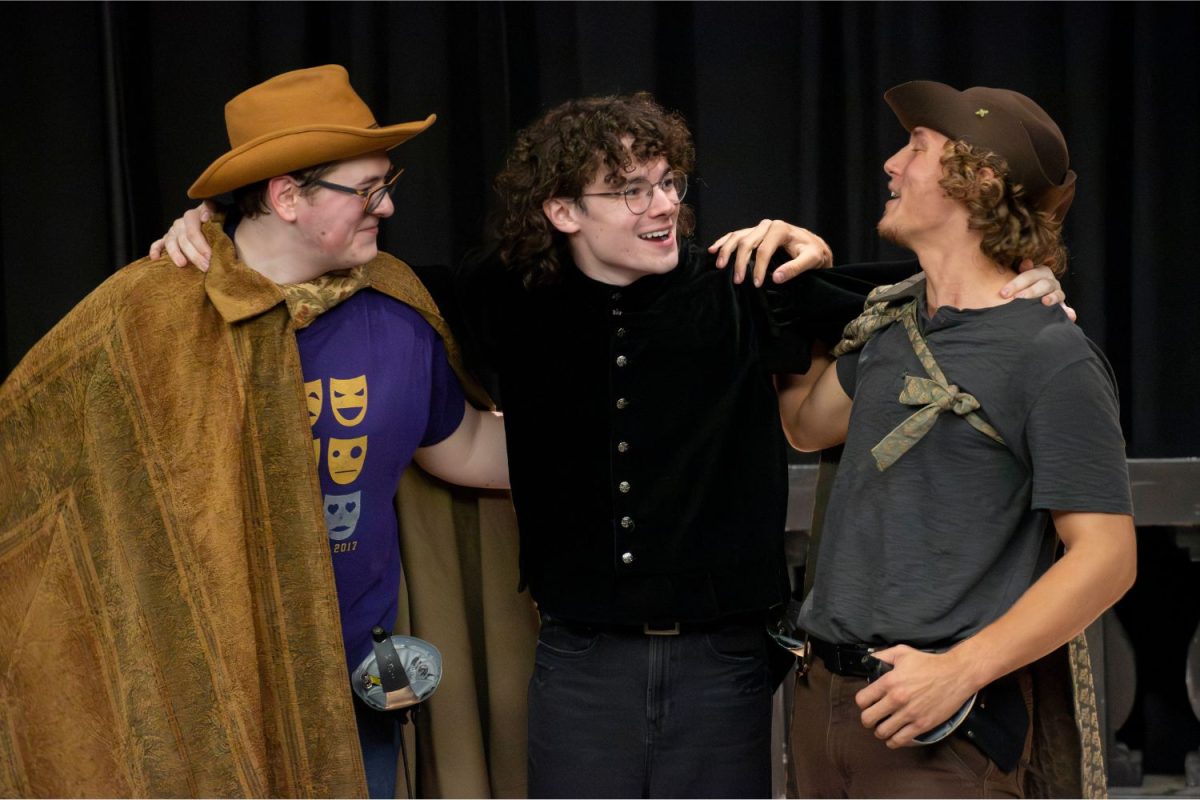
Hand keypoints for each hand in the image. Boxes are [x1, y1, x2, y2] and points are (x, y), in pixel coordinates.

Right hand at [149, 200, 217, 270]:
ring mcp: (172, 231)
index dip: (201, 244)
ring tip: (182, 264)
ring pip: (170, 242)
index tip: (210, 256)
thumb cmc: (216, 220)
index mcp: (192, 216)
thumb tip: (205, 217)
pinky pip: (157, 244)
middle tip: (205, 266)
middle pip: (184, 239)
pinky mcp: (166, 239)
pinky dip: (155, 250)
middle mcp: (180, 223)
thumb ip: (212, 212)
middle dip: (194, 255)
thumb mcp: (218, 212)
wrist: (209, 222)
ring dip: (176, 254)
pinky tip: (155, 258)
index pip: (193, 231)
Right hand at [708, 219, 832, 286]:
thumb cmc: (813, 253)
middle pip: (747, 242)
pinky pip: (735, 235)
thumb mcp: (811, 260)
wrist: (813, 245)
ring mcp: (759, 228)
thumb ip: (795, 268)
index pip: (764, 249)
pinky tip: (714, 250)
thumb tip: (776, 278)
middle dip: (740, 262)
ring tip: (720, 266)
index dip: (759, 267)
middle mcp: (767, 225)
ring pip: (737, 236)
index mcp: (780, 229)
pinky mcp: (753, 232)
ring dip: (726, 251)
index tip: (756, 284)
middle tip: (737, 280)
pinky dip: (724, 242)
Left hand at [854, 645, 979, 747]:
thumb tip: (869, 662)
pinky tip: (893, 737)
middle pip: (868, 718)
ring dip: (879, 731)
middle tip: (872, 717)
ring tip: (883, 727)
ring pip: (882, 732)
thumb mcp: (902, 652)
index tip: (867, 703)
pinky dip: (893, 741)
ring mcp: (909, 714)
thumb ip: (881, 656)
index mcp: (889, 682)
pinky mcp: (922, 724)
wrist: (955, 674)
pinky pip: (900, 740)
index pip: (862, 700)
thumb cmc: (929, 663)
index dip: (862, 703)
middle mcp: (897, 699)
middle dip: (867, 719)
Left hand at [1001, 259, 1075, 321]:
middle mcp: (1050, 281)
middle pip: (1043, 284)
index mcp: (1040, 272)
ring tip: (1044, 302)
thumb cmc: (1021, 285)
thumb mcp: (1020, 275)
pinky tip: (1070, 316)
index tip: (1003, 293)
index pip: (1028, 276)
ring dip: (1051, 298)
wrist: (1029, 294)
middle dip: (1030, 291)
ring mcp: (1057, 293)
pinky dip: (1068, 312)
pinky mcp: (1061, 305)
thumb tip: (1026, 262)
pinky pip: (1066, 308)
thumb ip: (1022, 269)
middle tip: (1018, 298)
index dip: (1016, 284)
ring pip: (1057, 294)